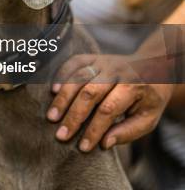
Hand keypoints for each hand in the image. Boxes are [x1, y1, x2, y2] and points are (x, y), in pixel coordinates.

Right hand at [46, 53, 173, 151]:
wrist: (153, 69)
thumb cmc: (148, 98)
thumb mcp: (148, 118)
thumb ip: (128, 131)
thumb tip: (104, 143)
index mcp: (134, 86)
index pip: (108, 110)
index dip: (94, 129)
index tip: (83, 147)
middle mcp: (117, 71)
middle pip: (89, 93)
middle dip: (73, 116)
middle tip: (61, 135)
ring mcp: (103, 62)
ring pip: (78, 78)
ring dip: (63, 98)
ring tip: (52, 117)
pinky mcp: (93, 57)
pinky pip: (73, 63)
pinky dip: (61, 76)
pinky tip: (53, 91)